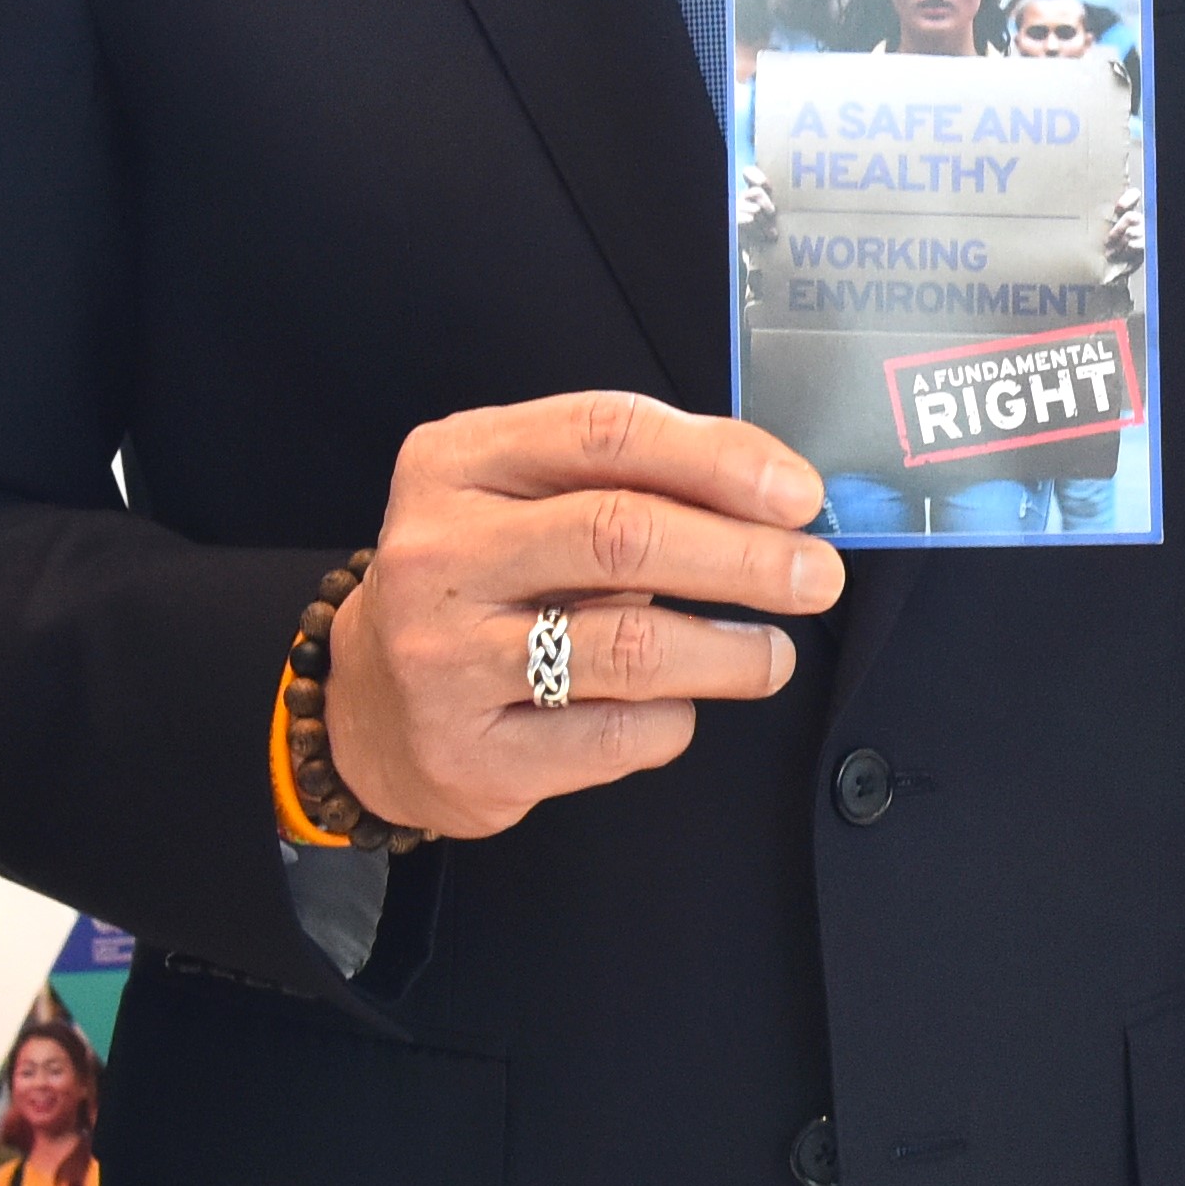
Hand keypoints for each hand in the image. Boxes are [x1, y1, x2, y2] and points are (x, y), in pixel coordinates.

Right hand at [328, 392, 839, 837]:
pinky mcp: (471, 752)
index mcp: (457, 461)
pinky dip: (674, 720)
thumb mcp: (522, 501)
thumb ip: (625, 482)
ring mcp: (445, 658)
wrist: (368, 707)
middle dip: (744, 557)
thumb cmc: (482, 585)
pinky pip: (616, 735)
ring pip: (629, 648)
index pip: (606, 433)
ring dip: (730, 652)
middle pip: (623, 535)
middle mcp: (439, 552)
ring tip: (773, 656)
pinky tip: (680, 706)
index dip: (719, 458)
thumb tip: (775, 501)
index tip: (799, 494)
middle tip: (816, 577)